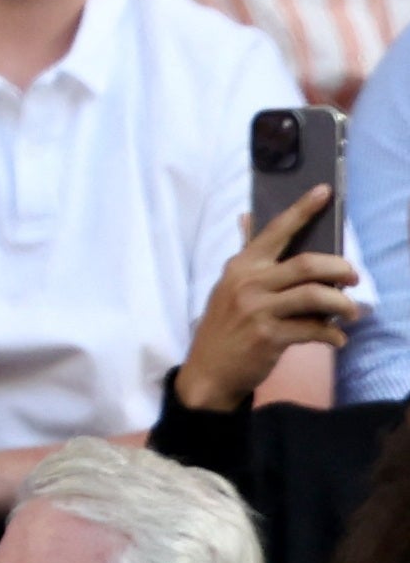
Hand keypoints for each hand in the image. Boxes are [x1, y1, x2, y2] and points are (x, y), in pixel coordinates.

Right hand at [173, 187, 360, 411]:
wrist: (209, 371)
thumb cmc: (224, 325)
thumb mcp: (229, 286)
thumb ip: (246, 254)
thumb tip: (247, 217)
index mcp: (241, 266)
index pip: (275, 231)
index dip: (302, 210)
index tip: (324, 191)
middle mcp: (248, 284)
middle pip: (307, 265)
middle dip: (339, 269)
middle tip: (353, 277)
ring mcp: (258, 311)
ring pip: (315, 296)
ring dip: (342, 304)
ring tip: (351, 312)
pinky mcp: (269, 337)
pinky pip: (313, 329)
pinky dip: (333, 335)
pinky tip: (336, 339)